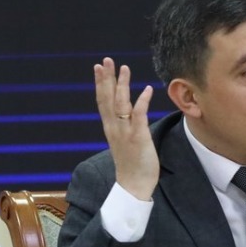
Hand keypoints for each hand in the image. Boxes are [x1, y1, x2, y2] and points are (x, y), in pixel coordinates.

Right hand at [94, 57, 157, 199]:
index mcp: (110, 128)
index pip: (102, 101)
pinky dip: (142, 101)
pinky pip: (139, 116)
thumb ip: (123, 126)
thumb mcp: (123, 141)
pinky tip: (146, 89)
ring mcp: (125, 132)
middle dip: (106, 78)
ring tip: (124, 67)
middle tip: (105, 60)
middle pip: (107, 99)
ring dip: (121, 85)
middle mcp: (114, 128)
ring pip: (120, 104)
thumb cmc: (131, 164)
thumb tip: (125, 113)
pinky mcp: (138, 138)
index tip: (99, 67)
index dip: (100, 83)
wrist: (132, 186)